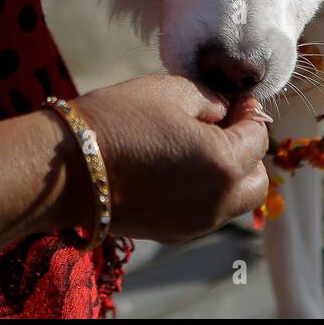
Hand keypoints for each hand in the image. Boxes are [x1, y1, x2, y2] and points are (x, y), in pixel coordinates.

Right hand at [69, 74, 268, 244]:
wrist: (65, 168)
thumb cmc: (117, 120)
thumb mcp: (172, 90)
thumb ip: (212, 100)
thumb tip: (228, 111)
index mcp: (224, 163)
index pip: (258, 137)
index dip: (249, 112)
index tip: (234, 99)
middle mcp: (217, 202)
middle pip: (256, 180)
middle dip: (248, 152)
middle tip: (222, 126)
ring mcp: (195, 224)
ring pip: (233, 202)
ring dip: (228, 175)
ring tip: (196, 146)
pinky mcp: (172, 234)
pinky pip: (205, 212)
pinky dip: (204, 192)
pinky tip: (175, 168)